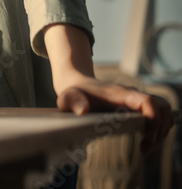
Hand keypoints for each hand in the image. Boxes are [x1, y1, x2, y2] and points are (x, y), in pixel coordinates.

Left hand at [57, 76, 174, 152]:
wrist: (78, 84)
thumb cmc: (74, 93)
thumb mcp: (68, 97)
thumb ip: (73, 102)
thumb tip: (83, 110)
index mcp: (119, 93)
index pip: (147, 101)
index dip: (153, 118)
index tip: (146, 137)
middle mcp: (133, 95)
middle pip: (162, 107)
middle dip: (160, 129)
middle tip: (145, 147)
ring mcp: (137, 100)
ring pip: (164, 111)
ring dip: (162, 130)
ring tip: (146, 146)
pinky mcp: (138, 106)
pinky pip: (159, 115)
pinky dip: (159, 128)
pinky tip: (147, 140)